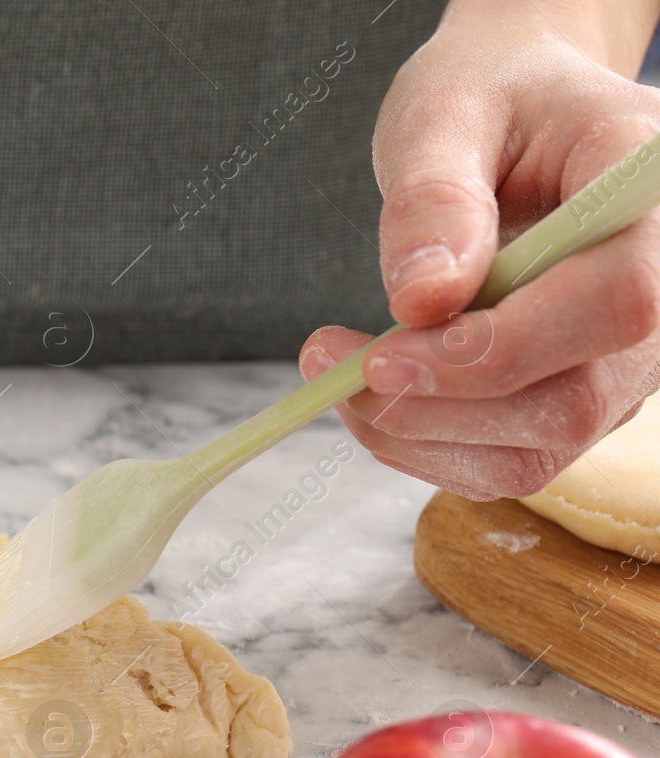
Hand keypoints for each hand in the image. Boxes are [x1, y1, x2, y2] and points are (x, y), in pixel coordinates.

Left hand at [300, 2, 659, 499]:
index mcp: (652, 198)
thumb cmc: (488, 100)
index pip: (615, 302)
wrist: (513, 122)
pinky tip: (371, 393)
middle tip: (329, 361)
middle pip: (575, 398)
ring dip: (415, 432)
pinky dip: (421, 444)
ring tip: (333, 367)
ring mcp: (625, 360)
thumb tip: (423, 299)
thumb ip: (435, 196)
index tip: (383, 353)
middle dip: (437, 402)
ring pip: (538, 446)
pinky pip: (508, 459)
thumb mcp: (445, 112)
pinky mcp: (578, 397)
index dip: (498, 348)